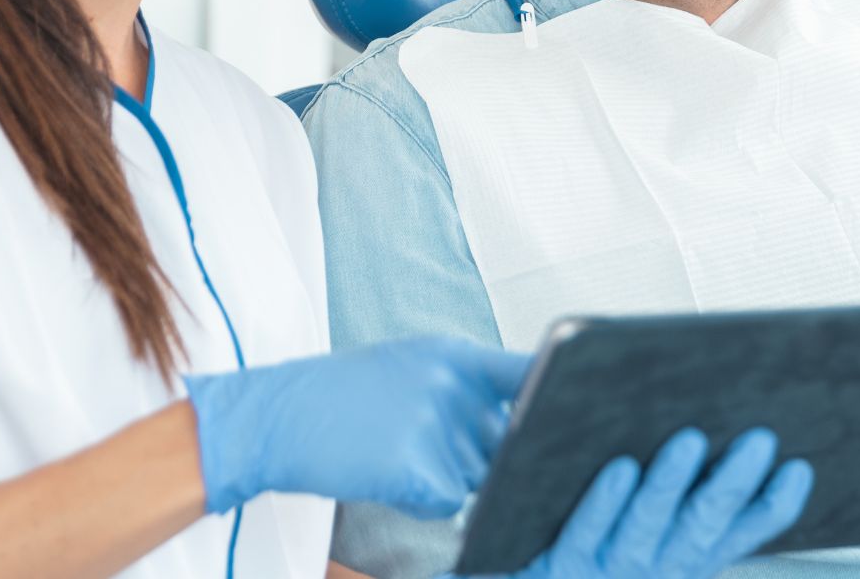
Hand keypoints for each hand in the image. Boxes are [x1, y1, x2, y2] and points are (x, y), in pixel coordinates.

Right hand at [185, 338, 529, 517]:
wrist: (275, 416)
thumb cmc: (339, 395)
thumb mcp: (406, 365)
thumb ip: (461, 387)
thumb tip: (517, 421)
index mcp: (453, 355)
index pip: (528, 372)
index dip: (556, 390)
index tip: (584, 404)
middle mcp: (452, 385)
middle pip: (504, 440)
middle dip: (483, 454)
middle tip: (425, 441)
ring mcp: (435, 425)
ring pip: (473, 477)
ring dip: (444, 479)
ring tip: (391, 451)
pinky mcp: (416, 466)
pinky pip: (445, 503)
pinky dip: (419, 501)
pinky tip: (383, 475)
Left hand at [476, 426, 813, 577]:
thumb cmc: (586, 540)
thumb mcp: (643, 521)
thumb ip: (680, 486)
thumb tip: (708, 416)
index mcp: (683, 557)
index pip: (741, 533)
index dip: (772, 506)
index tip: (799, 467)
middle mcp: (655, 569)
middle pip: (700, 527)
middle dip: (731, 483)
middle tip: (759, 438)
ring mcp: (609, 572)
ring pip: (648, 530)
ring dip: (672, 485)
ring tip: (692, 439)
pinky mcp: (559, 568)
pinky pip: (586, 533)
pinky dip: (605, 503)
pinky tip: (620, 469)